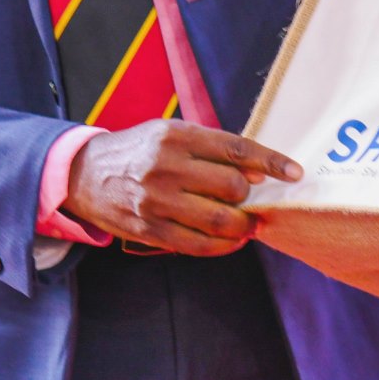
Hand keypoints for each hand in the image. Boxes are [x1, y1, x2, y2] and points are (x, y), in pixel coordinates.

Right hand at [64, 121, 300, 255]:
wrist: (84, 174)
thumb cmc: (138, 151)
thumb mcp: (170, 133)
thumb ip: (212, 148)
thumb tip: (259, 173)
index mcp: (175, 136)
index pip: (235, 148)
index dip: (271, 161)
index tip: (294, 172)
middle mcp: (166, 167)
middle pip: (232, 186)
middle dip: (250, 197)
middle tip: (253, 201)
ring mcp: (156, 201)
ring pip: (219, 220)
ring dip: (243, 225)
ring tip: (248, 224)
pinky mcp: (149, 229)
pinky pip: (198, 244)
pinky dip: (223, 246)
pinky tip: (231, 240)